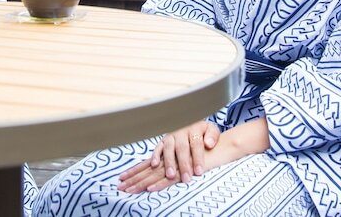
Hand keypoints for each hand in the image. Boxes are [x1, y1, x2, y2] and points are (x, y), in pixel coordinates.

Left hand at [118, 118, 270, 193]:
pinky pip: (172, 178)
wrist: (221, 148)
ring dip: (142, 183)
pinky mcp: (186, 170)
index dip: (134, 171)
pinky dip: (161, 184)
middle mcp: (169, 159)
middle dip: (133, 179)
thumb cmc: (204, 150)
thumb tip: (157, 165)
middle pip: (148, 170)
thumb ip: (174, 161)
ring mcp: (177, 164)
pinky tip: (150, 189)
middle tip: (119, 187)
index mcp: (167, 155)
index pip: (147, 164)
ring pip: (156, 175)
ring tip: (129, 191)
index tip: (121, 178)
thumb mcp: (186, 155)